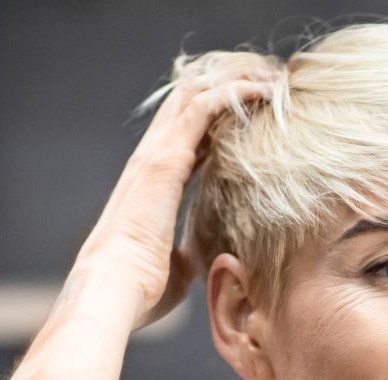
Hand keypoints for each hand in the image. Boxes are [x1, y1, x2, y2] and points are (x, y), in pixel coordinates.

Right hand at [69, 52, 280, 331]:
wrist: (114, 293)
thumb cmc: (141, 291)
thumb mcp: (176, 267)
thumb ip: (189, 251)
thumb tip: (208, 258)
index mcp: (154, 182)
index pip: (190, 132)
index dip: (223, 115)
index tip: (260, 111)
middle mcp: (152, 160)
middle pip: (191, 99)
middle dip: (232, 83)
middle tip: (272, 82)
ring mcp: (156, 156)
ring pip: (195, 93)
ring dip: (237, 79)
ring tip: (273, 78)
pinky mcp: (165, 160)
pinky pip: (203, 108)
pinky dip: (235, 93)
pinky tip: (265, 91)